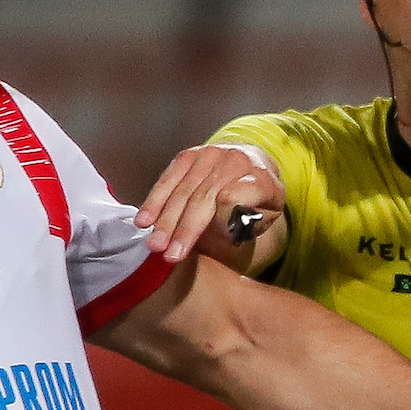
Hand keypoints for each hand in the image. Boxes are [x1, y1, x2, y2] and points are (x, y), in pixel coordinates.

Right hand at [135, 143, 286, 266]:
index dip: (218, 219)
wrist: (251, 165)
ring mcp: (211, 154)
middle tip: (169, 254)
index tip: (202, 242)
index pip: (236, 198)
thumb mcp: (266, 216)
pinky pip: (168, 179)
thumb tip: (228, 225)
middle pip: (204, 198)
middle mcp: (236, 161)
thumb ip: (250, 222)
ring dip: (166, 219)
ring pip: (183, 191)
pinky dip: (155, 201)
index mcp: (262, 179)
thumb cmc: (257, 200)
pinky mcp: (190, 154)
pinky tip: (144, 220)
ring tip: (155, 244)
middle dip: (184, 229)